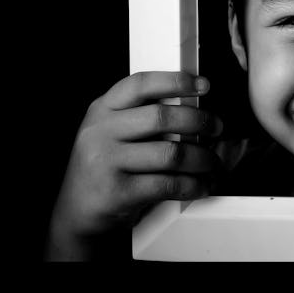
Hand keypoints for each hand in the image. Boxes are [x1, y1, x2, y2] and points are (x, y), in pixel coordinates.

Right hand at [46, 71, 222, 259]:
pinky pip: (167, 184)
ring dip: (202, 159)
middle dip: (199, 121)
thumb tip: (197, 110)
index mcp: (103, 109)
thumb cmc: (105, 167)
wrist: (77, 211)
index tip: (204, 85)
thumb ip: (142, 117)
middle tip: (217, 127)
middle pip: (161, 117)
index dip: (176, 81)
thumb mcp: (113, 132)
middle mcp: (100, 131)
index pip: (140, 84)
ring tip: (213, 162)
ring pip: (170, 154)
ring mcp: (105, 161)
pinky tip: (202, 185)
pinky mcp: (116, 192)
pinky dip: (193, 185)